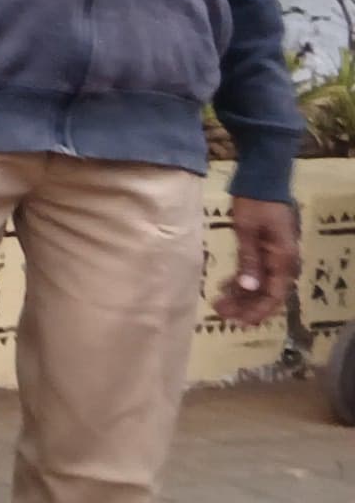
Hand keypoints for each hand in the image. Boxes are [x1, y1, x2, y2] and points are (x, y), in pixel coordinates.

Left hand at [217, 197, 298, 326]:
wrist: (262, 181)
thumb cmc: (255, 204)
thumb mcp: (248, 231)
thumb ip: (249, 259)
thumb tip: (248, 288)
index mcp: (283, 260)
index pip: (274, 296)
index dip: (256, 312)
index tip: (237, 322)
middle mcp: (283, 263)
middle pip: (267, 294)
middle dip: (246, 307)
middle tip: (220, 313)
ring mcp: (276, 257)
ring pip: (261, 286)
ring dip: (242, 297)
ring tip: (218, 304)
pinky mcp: (266, 251)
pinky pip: (257, 274)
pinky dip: (241, 282)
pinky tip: (224, 287)